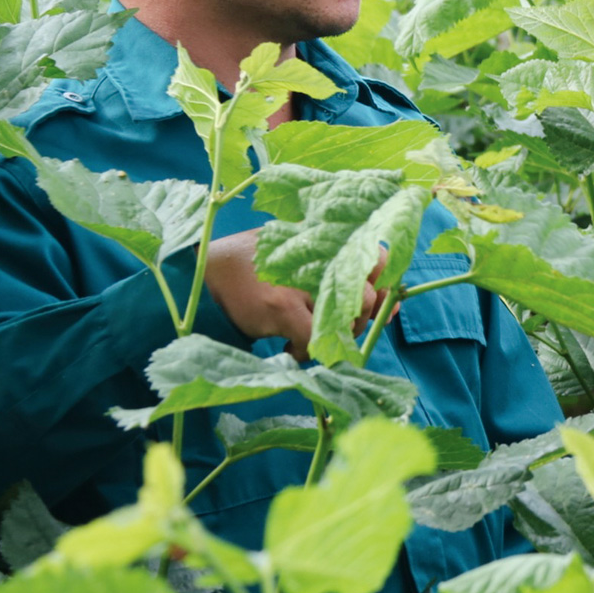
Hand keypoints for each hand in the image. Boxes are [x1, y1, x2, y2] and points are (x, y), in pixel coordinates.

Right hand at [202, 230, 386, 360]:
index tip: (380, 308)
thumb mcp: (299, 250)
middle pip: (367, 297)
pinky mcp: (282, 306)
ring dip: (335, 337)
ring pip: (346, 320)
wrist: (208, 271)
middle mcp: (320, 256)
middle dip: (360, 322)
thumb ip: (337, 265)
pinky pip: (313, 340)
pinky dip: (305, 352)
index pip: (381, 259)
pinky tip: (288, 348)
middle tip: (339, 329)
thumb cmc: (258, 264)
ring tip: (313, 336)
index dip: (385, 290)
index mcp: (329, 240)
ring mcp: (302, 282)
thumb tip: (383, 298)